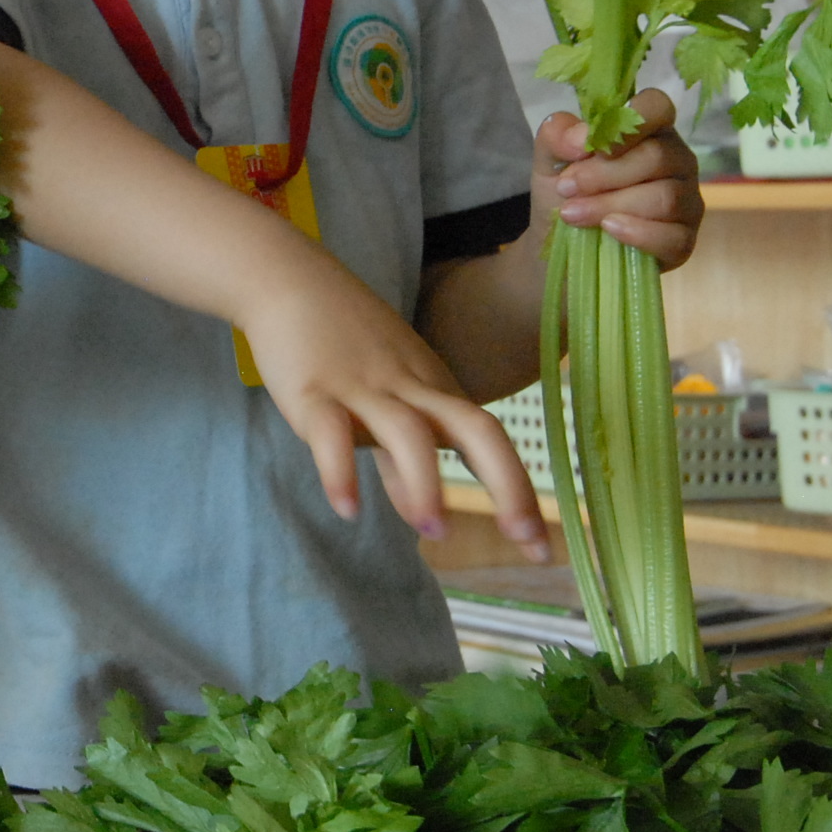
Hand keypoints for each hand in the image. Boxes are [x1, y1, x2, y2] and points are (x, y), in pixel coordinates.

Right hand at [243, 255, 549, 556]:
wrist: (289, 279)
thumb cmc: (343, 342)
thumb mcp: (386, 398)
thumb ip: (401, 462)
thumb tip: (419, 514)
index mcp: (435, 390)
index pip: (492, 441)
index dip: (521, 493)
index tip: (543, 552)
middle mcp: (411, 389)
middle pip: (476, 428)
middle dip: (508, 485)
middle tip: (525, 541)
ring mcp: (363, 389)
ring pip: (407, 432)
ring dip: (426, 483)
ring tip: (434, 532)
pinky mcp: (313, 390)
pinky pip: (330, 433)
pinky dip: (340, 472)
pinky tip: (347, 509)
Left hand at [536, 87, 704, 267]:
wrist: (561, 246)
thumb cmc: (565, 193)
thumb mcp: (549, 160)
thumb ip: (556, 136)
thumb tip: (579, 139)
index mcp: (648, 130)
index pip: (657, 106)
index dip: (630, 122)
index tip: (591, 147)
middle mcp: (676, 160)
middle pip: (657, 156)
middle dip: (604, 174)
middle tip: (567, 188)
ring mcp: (686, 200)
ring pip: (664, 197)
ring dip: (610, 206)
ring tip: (573, 214)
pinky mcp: (684, 238)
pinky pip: (672, 236)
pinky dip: (636, 234)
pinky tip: (608, 231)